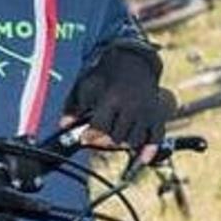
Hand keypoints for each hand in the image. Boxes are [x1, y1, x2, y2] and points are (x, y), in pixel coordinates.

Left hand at [64, 40, 174, 155]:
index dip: (90, 136)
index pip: (100, 127)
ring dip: (122, 143)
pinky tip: (143, 159)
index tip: (84, 138)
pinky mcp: (156, 116)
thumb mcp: (86, 86)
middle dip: (104, 141)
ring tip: (113, 136)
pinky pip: (156, 138)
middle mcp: (132, 107)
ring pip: (133, 141)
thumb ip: (73, 106)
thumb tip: (64, 125)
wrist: (133, 62)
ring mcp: (146, 113)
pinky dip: (149, 150)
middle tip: (97, 139)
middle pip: (116, 138)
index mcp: (112, 99)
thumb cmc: (106, 76)